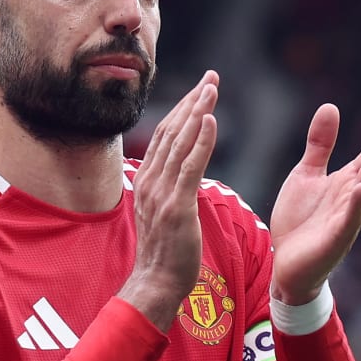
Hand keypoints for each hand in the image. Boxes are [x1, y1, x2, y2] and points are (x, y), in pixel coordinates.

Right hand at [119, 70, 218, 328]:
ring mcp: (163, 193)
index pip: (166, 135)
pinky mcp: (178, 206)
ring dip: (198, 111)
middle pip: (173, 131)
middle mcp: (152, 181)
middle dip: (193, 101)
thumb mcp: (162, 211)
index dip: (183, 109)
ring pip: (181, 142)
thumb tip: (177, 170)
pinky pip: (191, 166)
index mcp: (148, 180)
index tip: (200, 88)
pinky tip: (210, 119)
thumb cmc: (164, 252)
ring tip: (212, 88)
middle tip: (211, 77)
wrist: (156, 283)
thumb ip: (168, 187)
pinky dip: (201, 140)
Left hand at [269, 106, 360, 304]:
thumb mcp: (306, 175)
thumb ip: (319, 145)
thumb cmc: (300, 220)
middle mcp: (352, 199)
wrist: (284, 262)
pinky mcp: (335, 240)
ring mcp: (346, 220)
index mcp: (347, 183)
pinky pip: (350, 222)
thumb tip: (331, 106)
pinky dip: (357, 206)